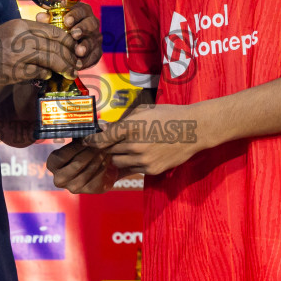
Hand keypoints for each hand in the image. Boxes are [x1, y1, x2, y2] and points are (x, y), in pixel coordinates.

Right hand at [0, 18, 77, 87]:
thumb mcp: (8, 30)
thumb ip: (28, 33)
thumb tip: (51, 40)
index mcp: (20, 25)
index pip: (52, 31)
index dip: (67, 40)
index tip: (73, 46)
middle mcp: (21, 38)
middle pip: (55, 45)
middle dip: (70, 56)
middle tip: (76, 63)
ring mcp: (19, 56)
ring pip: (51, 59)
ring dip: (64, 67)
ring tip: (70, 72)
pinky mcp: (16, 72)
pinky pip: (39, 72)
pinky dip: (46, 74)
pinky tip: (48, 75)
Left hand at [36, 2, 102, 70]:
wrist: (63, 47)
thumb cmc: (57, 29)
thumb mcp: (51, 22)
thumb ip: (47, 19)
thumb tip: (41, 17)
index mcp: (81, 12)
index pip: (81, 10)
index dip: (75, 15)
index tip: (67, 21)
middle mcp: (91, 23)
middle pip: (90, 24)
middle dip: (82, 29)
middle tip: (74, 34)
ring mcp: (95, 37)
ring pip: (93, 40)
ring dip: (86, 46)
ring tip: (79, 51)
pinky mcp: (96, 51)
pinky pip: (94, 56)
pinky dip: (87, 60)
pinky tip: (79, 64)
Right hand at [45, 139, 113, 193]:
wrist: (99, 163)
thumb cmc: (85, 148)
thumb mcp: (80, 139)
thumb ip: (80, 134)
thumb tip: (87, 128)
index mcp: (52, 164)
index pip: (62, 156)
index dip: (76, 146)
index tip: (88, 137)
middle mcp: (59, 179)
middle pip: (77, 165)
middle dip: (90, 152)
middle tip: (101, 142)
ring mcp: (73, 187)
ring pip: (88, 172)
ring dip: (99, 158)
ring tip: (106, 149)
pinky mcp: (88, 191)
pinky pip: (97, 179)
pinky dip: (104, 168)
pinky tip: (107, 160)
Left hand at [89, 103, 205, 177]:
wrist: (194, 130)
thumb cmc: (168, 116)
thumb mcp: (144, 111)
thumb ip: (124, 120)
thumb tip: (106, 127)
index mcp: (131, 127)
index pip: (103, 138)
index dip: (92, 141)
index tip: (87, 142)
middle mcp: (134, 145)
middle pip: (109, 151)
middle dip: (109, 147)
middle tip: (111, 143)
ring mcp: (143, 159)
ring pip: (119, 162)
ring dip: (119, 155)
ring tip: (129, 148)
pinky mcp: (151, 170)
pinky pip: (132, 169)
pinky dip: (133, 163)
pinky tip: (142, 154)